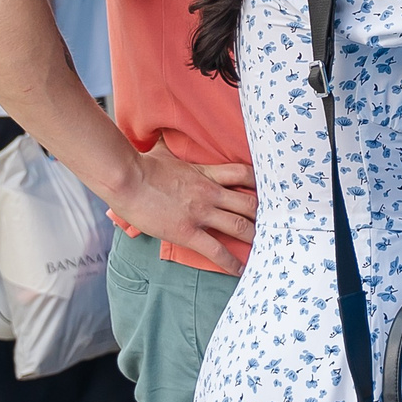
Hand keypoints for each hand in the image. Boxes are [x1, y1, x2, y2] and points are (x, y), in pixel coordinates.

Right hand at [106, 143, 257, 275]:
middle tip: (274, 225)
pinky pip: (216, 250)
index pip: (243, 174)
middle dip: (264, 215)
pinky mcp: (187, 231)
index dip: (259, 183)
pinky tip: (239, 270)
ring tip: (265, 248)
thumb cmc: (141, 165)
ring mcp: (200, 213)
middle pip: (249, 203)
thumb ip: (173, 144)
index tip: (268, 191)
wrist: (126, 179)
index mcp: (206, 173)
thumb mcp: (165, 150)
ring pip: (239, 226)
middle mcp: (210, 193)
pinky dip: (230, 262)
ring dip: (255, 238)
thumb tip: (165, 131)